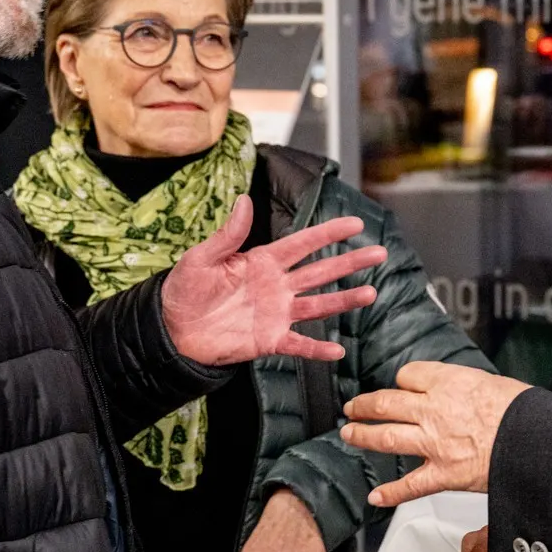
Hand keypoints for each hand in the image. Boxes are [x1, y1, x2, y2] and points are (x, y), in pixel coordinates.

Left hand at [163, 196, 387, 364]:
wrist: (172, 331)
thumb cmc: (183, 291)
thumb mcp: (201, 258)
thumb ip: (228, 234)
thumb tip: (244, 200)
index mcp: (262, 261)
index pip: (303, 243)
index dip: (329, 233)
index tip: (355, 225)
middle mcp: (276, 286)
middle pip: (321, 271)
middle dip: (350, 262)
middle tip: (379, 253)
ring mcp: (276, 314)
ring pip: (318, 305)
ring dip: (344, 300)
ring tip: (370, 294)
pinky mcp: (269, 340)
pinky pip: (298, 344)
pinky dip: (317, 350)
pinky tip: (337, 351)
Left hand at [340, 362, 531, 506]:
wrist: (537, 442)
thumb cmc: (524, 412)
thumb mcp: (495, 383)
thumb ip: (470, 388)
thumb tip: (464, 393)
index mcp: (448, 383)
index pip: (409, 375)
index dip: (403, 381)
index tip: (401, 386)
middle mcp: (433, 411)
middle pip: (385, 403)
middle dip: (364, 405)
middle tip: (353, 407)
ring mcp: (434, 444)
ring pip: (385, 438)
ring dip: (362, 436)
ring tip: (349, 433)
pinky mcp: (443, 474)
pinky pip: (409, 486)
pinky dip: (390, 494)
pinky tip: (376, 497)